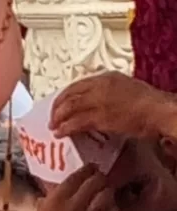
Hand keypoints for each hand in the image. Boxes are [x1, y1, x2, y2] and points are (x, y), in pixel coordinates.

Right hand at [10, 165, 117, 210]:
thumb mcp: (41, 210)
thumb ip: (54, 197)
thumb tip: (64, 188)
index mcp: (57, 198)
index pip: (78, 176)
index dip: (88, 169)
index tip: (92, 167)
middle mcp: (75, 207)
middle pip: (96, 184)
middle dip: (101, 179)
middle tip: (102, 178)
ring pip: (108, 200)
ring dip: (109, 194)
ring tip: (108, 193)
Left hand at [52, 71, 176, 140]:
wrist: (158, 110)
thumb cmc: (149, 101)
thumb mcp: (126, 86)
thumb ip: (110, 89)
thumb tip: (100, 98)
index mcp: (104, 77)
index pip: (76, 85)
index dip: (64, 95)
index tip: (58, 103)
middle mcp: (98, 86)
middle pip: (70, 95)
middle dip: (57, 106)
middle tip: (52, 116)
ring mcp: (98, 101)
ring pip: (71, 108)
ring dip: (59, 118)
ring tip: (53, 126)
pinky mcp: (101, 118)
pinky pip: (78, 122)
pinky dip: (67, 127)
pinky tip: (62, 133)